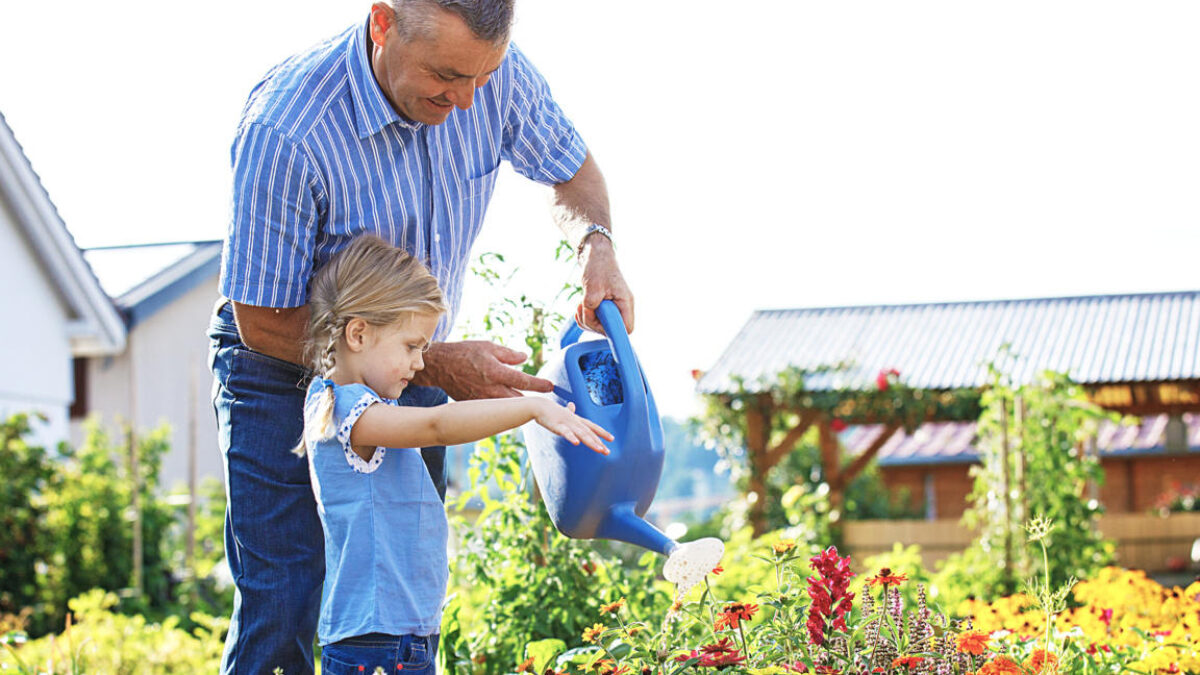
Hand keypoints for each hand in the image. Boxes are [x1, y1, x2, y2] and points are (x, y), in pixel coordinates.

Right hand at [413, 340, 553, 399]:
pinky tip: (508, 408)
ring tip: (530, 406)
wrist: (440, 366)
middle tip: (546, 401)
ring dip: (518, 407)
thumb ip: (508, 354)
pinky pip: (493, 409)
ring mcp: (483, 400)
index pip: (524, 381)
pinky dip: (502, 409)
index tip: (551, 386)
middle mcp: (491, 389)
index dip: (540, 385)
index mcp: (497, 372)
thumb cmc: (465, 352)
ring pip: (507, 408)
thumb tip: (525, 357)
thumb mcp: (488, 347)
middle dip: (532, 401)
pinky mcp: (475, 405)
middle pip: (519, 401)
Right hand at [534, 400, 612, 454]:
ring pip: (581, 433)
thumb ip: (569, 410)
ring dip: (591, 442)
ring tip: (599, 449)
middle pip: (589, 433)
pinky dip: (571, 437)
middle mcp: (574, 421)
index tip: (612, 439)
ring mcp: (567, 423)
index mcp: (576, 419)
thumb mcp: (562, 411)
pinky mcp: (557, 426)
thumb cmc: (550, 410)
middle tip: (607, 452)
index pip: (592, 426)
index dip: (602, 432)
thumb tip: (572, 405)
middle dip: (599, 442)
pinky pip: (565, 432)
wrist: (539, 406)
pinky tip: (576, 443)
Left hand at [576, 237, 633, 334]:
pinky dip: (584, 316)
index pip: (627, 329)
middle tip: (584, 308)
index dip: (613, 332)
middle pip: (610, 330)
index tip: (599, 323)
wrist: (595, 255)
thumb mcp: (593, 286)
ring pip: (600, 327)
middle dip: (593, 323)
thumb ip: (591, 305)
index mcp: (625, 302)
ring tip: (581, 304)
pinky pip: (594, 321)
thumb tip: (589, 317)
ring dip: (586, 319)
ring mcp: (613, 308)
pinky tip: (580, 306)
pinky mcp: (604, 308)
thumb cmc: (598, 267)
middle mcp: (622, 307)